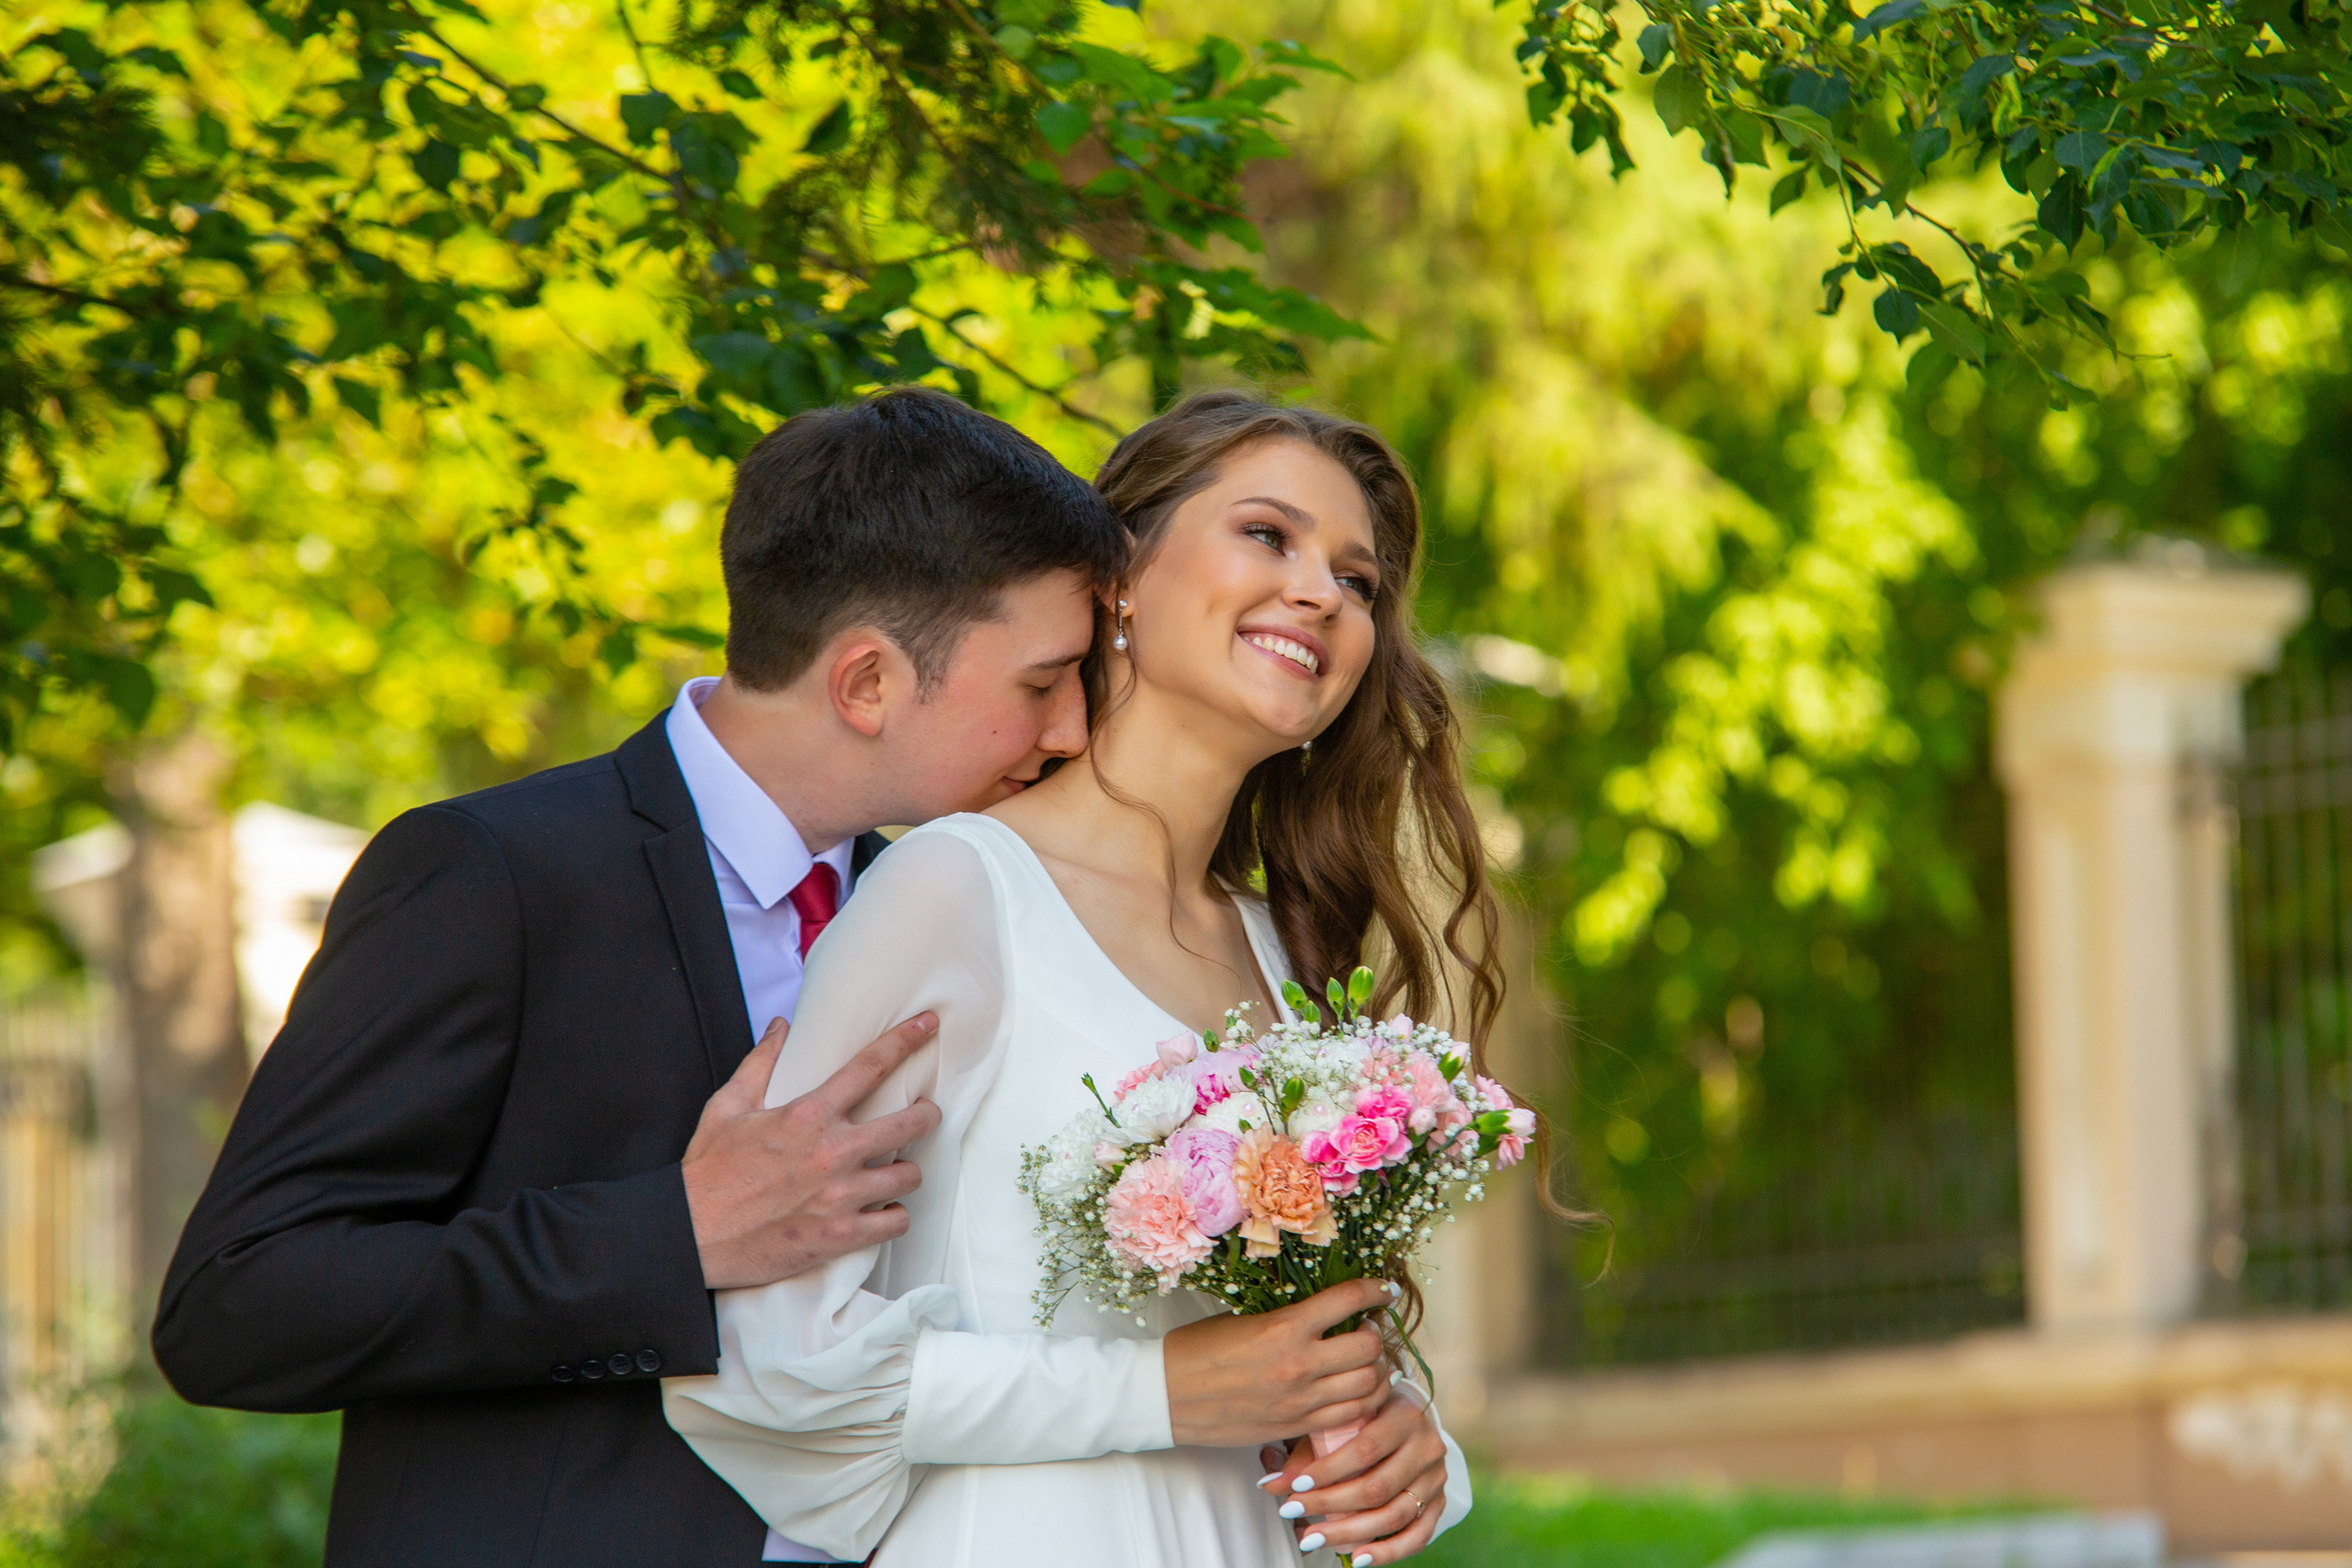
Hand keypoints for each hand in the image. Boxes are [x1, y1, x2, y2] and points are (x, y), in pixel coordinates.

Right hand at [683, 1013, 943, 1289]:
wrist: (691, 1234)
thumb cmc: (708, 1171)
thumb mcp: (728, 1106)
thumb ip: (760, 1063)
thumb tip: (781, 1026)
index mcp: (808, 1115)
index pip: (871, 1066)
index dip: (906, 1040)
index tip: (929, 1026)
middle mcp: (832, 1152)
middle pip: (910, 1123)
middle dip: (926, 1115)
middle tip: (926, 1114)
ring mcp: (840, 1196)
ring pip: (908, 1176)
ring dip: (908, 1171)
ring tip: (899, 1170)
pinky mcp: (839, 1236)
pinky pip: (894, 1222)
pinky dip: (894, 1216)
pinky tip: (886, 1211)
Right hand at [1162, 1280, 1395, 1447]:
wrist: (1166, 1397)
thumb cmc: (1196, 1350)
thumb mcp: (1243, 1319)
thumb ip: (1288, 1320)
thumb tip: (1324, 1315)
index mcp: (1284, 1326)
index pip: (1348, 1300)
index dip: (1374, 1291)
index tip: (1382, 1290)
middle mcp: (1300, 1364)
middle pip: (1369, 1348)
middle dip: (1376, 1335)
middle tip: (1369, 1330)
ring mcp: (1301, 1401)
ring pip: (1368, 1386)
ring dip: (1375, 1371)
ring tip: (1367, 1363)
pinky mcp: (1296, 1427)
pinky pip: (1349, 1417)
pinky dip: (1363, 1403)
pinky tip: (1356, 1393)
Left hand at [1256, 1387, 1448, 1563]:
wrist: (1411, 1422)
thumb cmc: (1368, 1419)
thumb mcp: (1342, 1421)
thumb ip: (1309, 1450)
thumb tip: (1270, 1484)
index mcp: (1404, 1415)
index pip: (1366, 1448)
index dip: (1329, 1471)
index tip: (1296, 1485)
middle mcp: (1426, 1446)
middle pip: (1377, 1487)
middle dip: (1330, 1505)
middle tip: (1293, 1511)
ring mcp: (1435, 1478)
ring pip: (1394, 1515)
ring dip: (1349, 1533)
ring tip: (1313, 1538)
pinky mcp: (1438, 1504)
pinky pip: (1418, 1536)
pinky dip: (1387, 1552)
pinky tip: (1358, 1559)